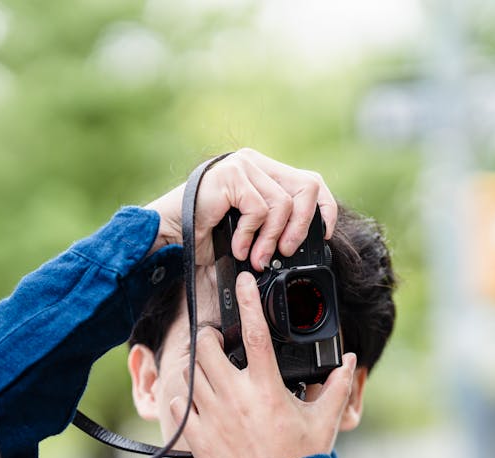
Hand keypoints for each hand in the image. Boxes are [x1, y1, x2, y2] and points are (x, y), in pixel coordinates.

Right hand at [145, 148, 337, 270]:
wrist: (169, 233)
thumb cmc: (206, 234)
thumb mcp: (251, 229)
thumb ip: (275, 225)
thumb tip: (304, 244)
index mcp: (265, 172)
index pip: (310, 182)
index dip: (324, 208)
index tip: (324, 234)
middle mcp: (256, 163)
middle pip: (306, 187)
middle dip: (302, 226)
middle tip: (285, 252)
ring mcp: (243, 166)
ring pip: (282, 204)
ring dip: (271, 239)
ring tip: (255, 258)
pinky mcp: (231, 176)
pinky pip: (258, 209)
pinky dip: (251, 235)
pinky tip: (238, 248)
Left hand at [169, 271, 357, 457]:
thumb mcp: (324, 423)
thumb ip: (338, 388)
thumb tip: (350, 362)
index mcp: (268, 390)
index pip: (255, 334)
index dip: (250, 302)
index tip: (244, 282)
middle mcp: (236, 399)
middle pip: (208, 349)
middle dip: (210, 338)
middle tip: (217, 339)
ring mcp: (211, 418)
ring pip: (191, 374)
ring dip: (197, 366)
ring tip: (207, 368)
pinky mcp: (196, 438)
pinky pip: (177, 405)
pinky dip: (182, 398)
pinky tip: (195, 401)